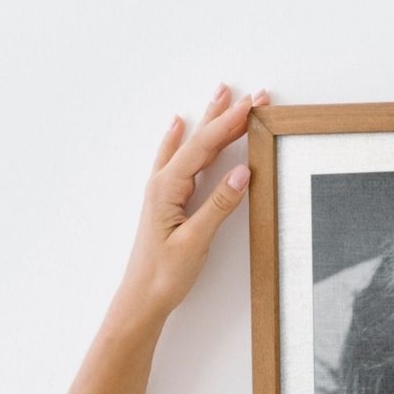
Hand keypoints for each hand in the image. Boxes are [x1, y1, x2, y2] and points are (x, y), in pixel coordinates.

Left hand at [115, 82, 268, 318]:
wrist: (141, 298)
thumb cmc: (164, 274)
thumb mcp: (195, 241)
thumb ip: (218, 206)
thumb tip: (241, 174)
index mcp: (168, 188)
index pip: (204, 147)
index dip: (230, 125)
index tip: (252, 106)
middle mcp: (163, 182)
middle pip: (199, 140)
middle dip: (225, 116)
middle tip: (250, 95)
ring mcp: (163, 189)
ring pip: (191, 145)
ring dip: (208, 120)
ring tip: (221, 95)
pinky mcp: (166, 200)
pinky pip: (177, 158)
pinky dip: (183, 138)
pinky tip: (180, 124)